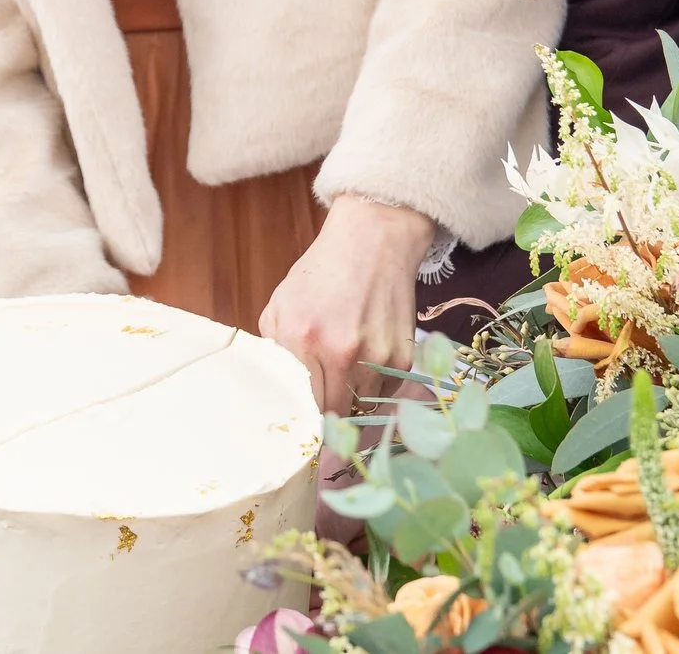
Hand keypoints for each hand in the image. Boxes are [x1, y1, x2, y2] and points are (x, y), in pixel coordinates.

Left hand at [260, 196, 435, 412]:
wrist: (374, 239)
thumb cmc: (321, 272)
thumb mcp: (281, 304)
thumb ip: (275, 350)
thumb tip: (278, 392)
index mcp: (302, 338)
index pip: (301, 406)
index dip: (301, 426)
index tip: (298, 439)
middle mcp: (341, 352)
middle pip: (332, 417)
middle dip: (325, 425)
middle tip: (318, 430)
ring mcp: (377, 356)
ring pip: (361, 410)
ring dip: (349, 410)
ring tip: (341, 399)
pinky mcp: (403, 356)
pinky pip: (384, 394)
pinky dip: (372, 393)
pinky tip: (363, 374)